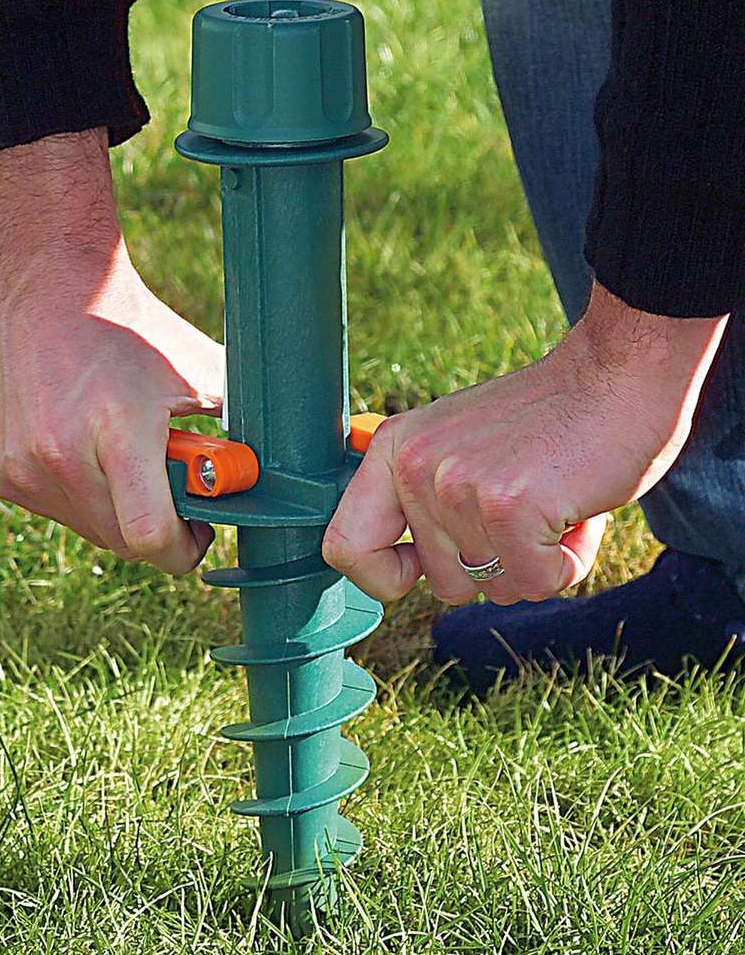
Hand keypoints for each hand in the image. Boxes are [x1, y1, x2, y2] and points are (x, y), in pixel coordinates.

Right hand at [0, 129, 223, 573]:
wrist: (43, 281)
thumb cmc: (135, 327)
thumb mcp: (199, 373)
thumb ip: (232, 434)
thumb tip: (265, 485)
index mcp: (119, 431)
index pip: (150, 538)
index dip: (183, 549)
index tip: (197, 531)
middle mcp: (59, 456)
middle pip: (121, 541)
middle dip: (154, 526)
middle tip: (168, 490)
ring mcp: (17, 466)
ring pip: (86, 528)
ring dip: (113, 508)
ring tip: (121, 454)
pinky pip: (50, 507)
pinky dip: (76, 491)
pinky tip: (79, 443)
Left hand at [323, 283, 727, 604]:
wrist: (616, 373)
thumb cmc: (544, 420)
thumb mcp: (455, 445)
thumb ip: (422, 500)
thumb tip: (401, 570)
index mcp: (394, 452)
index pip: (343, 547)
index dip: (383, 577)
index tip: (420, 571)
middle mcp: (415, 468)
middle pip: (442, 585)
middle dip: (495, 566)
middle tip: (527, 510)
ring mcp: (458, 486)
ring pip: (495, 587)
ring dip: (536, 560)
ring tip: (552, 500)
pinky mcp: (508, 505)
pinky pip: (537, 582)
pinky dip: (569, 561)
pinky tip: (577, 512)